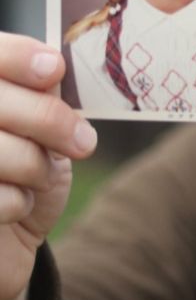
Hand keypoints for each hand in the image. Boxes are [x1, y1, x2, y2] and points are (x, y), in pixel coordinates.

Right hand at [0, 33, 97, 299]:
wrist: (6, 242)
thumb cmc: (22, 173)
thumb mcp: (38, 128)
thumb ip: (39, 93)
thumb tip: (52, 64)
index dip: (17, 57)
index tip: (55, 69)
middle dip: (47, 118)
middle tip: (83, 142)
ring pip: (0, 150)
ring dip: (34, 166)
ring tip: (39, 177)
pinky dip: (20, 203)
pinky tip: (18, 206)